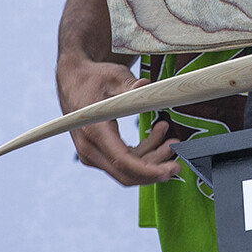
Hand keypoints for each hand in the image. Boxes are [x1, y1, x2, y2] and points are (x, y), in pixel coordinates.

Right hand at [57, 56, 182, 185]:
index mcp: (94, 131)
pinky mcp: (98, 153)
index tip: (170, 170)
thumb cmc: (94, 78)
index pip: (123, 162)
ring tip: (171, 138)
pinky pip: (124, 162)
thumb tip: (147, 86)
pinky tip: (158, 135)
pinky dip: (143, 154)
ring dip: (152, 159)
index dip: (149, 171)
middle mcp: (89, 148)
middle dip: (155, 170)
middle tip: (178, 158)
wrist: (74, 80)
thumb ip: (131, 87)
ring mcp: (92, 153)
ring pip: (127, 170)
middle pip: (126, 174)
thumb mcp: (115, 77)